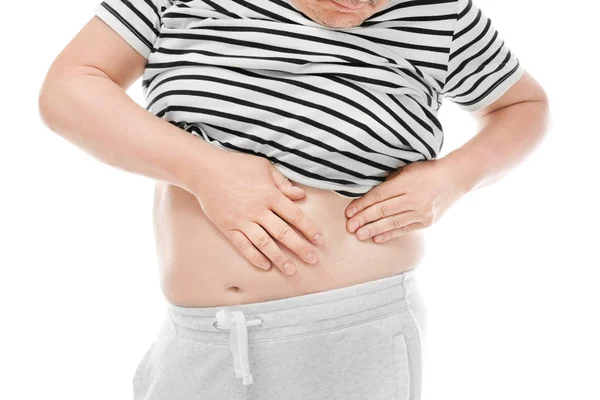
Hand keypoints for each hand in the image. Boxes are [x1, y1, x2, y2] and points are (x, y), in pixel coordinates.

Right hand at [189, 151, 324, 275]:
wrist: (205, 170)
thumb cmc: (236, 165)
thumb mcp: (264, 167)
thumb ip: (283, 183)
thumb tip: (301, 195)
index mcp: (270, 194)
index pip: (295, 215)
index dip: (309, 229)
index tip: (320, 240)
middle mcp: (258, 209)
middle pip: (284, 233)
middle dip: (300, 248)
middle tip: (312, 260)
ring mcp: (243, 220)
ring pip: (265, 243)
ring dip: (280, 258)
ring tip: (291, 270)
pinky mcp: (228, 227)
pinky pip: (243, 246)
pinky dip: (255, 257)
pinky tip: (266, 266)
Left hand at [344, 159, 466, 242]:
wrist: (456, 178)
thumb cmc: (428, 170)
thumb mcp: (407, 169)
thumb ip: (390, 181)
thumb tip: (369, 194)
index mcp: (406, 182)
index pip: (379, 195)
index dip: (362, 204)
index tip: (349, 211)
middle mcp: (414, 198)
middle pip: (383, 210)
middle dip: (364, 219)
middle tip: (349, 226)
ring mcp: (421, 212)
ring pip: (392, 222)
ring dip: (374, 229)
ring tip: (359, 235)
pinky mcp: (426, 222)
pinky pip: (404, 229)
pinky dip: (390, 234)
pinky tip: (377, 238)